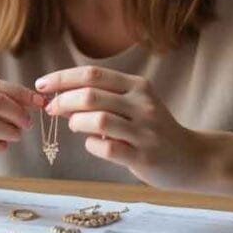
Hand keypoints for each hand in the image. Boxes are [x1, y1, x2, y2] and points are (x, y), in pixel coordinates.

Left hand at [36, 66, 206, 189]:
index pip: (92, 74)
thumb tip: (59, 98)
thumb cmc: (153, 129)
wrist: (191, 158)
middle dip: (63, 100)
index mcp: (137, 86)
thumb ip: (102, 99)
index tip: (41, 85)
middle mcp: (142, 104)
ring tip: (73, 126)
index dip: (62, 78)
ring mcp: (144, 131)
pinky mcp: (144, 156)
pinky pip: (107, 148)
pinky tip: (94, 144)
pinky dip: (92, 145)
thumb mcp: (133, 105)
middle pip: (91, 95)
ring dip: (76, 122)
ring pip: (98, 120)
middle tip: (51, 109)